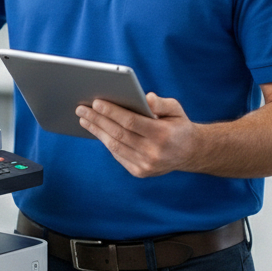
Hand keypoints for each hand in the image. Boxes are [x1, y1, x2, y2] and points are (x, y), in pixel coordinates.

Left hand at [75, 93, 198, 177]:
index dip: (112, 112)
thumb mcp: (176, 109)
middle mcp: (153, 153)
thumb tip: (146, 98)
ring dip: (97, 131)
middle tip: (81, 108)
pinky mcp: (140, 172)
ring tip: (84, 119)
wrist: (190, 153)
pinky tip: (97, 130)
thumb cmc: (178, 125)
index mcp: (162, 135)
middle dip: (97, 120)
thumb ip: (161, 103)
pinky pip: (118, 155)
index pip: (131, 122)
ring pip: (115, 146)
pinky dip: (106, 141)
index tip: (96, 102)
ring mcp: (146, 165)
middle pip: (118, 134)